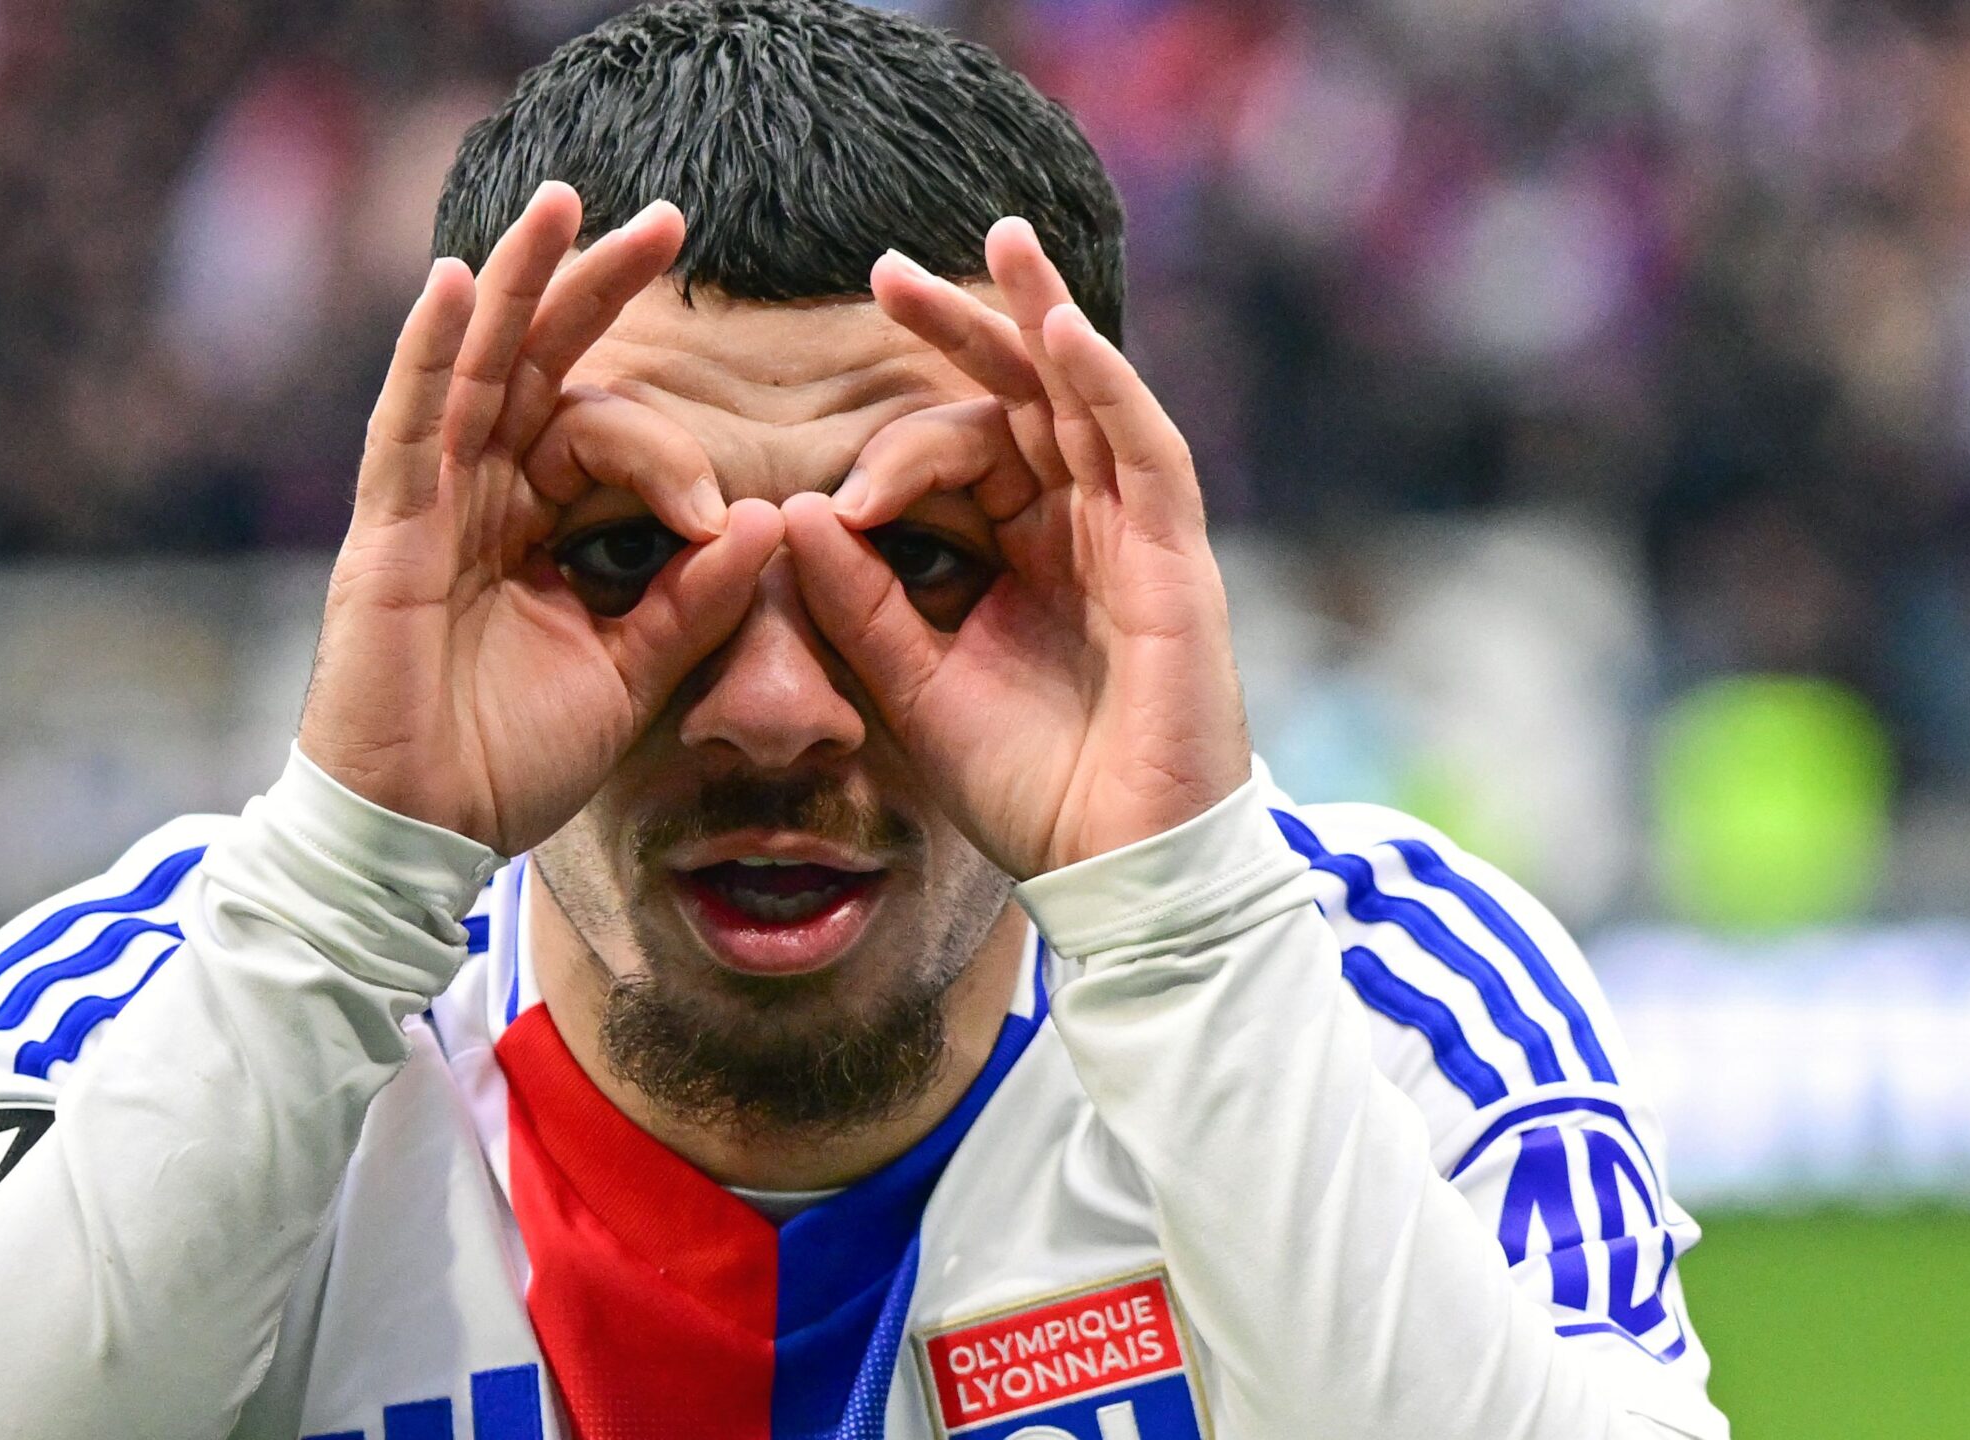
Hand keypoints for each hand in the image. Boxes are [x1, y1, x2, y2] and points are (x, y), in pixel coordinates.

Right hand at [300, 183, 783, 853]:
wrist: (424, 837)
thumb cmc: (509, 759)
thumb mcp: (631, 672)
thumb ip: (696, 600)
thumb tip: (774, 522)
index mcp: (534, 522)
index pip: (604, 433)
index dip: (671, 452)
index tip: (718, 514)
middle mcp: (479, 494)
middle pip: (539, 362)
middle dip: (596, 286)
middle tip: (665, 215)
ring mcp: (427, 506)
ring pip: (475, 368)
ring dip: (518, 282)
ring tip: (563, 202)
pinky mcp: (386, 535)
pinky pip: (408, 427)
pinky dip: (427, 354)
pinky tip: (453, 284)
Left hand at [782, 218, 1249, 876]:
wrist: (1113, 871)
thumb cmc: (1029, 791)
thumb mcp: (913, 685)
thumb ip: (859, 602)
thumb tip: (794, 510)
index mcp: (1026, 552)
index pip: (964, 453)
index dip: (895, 451)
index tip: (838, 494)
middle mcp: (1083, 528)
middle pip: (1025, 399)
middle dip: (962, 328)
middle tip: (885, 270)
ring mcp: (1135, 537)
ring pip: (1090, 400)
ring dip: (1044, 318)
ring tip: (1001, 240)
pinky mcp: (1175, 561)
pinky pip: (1144, 452)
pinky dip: (1106, 388)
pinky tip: (1062, 333)